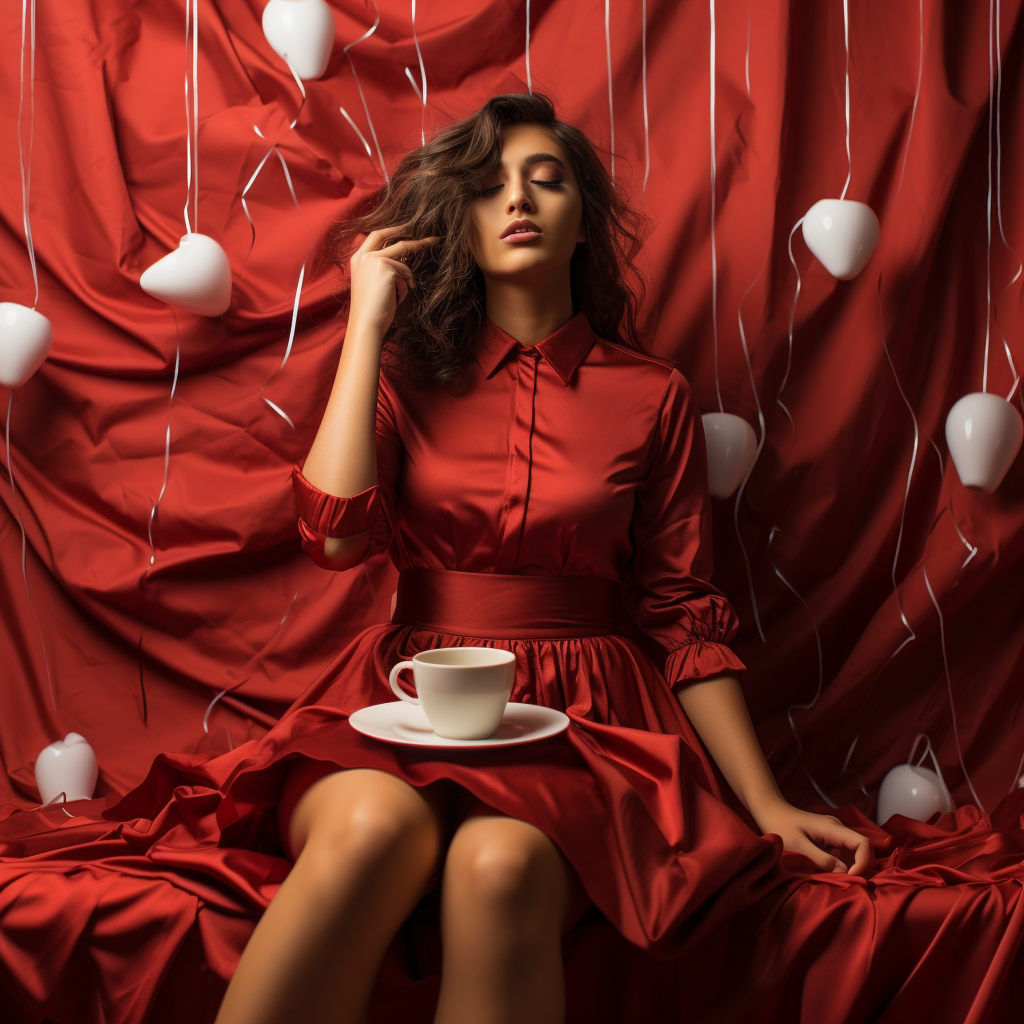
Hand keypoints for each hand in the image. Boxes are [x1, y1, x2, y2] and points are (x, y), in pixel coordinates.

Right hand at [348, 222, 439, 335]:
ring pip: (402, 260)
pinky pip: (405, 273)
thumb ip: (382, 267)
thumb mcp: (373, 282)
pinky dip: (405, 287)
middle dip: (411, 235)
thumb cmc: (372, 308)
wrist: (366, 322)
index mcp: (357, 258)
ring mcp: (374, 259)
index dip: (392, 230)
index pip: (376, 235)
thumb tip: (403, 261)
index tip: (406, 229)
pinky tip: (397, 298)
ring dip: (406, 278)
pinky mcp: (385, 267)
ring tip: (400, 294)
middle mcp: (364, 255)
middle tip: (432, 239)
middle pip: (390, 236)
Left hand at [752, 800, 873, 875]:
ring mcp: (834, 835)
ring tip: (840, 881)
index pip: (863, 844)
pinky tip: (832, 874)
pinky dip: (843, 866)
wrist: (770, 811)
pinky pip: (843, 854)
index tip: (851, 877)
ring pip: (854, 853)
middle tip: (848, 883)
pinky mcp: (828, 840)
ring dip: (852, 868)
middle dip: (861, 868)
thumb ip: (821, 858)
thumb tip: (844, 872)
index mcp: (833, 828)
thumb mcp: (798, 844)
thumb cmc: (780, 826)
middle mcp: (838, 830)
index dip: (863, 863)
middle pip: (863, 849)